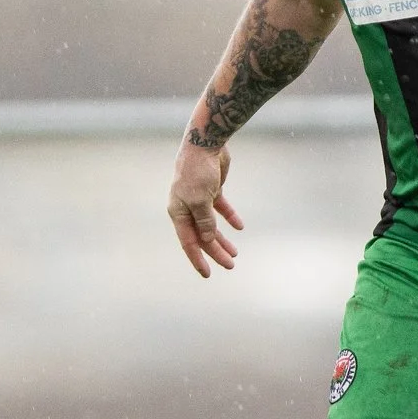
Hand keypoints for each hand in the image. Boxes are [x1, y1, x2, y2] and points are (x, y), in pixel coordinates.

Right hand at [167, 142, 243, 276]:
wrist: (204, 143)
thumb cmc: (197, 171)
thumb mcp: (200, 200)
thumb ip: (204, 222)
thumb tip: (207, 239)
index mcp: (178, 213)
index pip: (189, 242)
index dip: (198, 260)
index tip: (208, 275)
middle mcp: (186, 208)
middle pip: (202, 236)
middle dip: (216, 252)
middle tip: (231, 265)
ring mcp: (199, 199)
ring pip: (211, 225)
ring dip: (222, 239)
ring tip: (236, 253)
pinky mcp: (211, 190)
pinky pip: (220, 209)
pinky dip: (229, 218)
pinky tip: (239, 227)